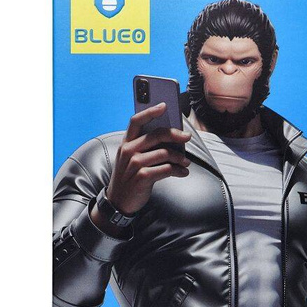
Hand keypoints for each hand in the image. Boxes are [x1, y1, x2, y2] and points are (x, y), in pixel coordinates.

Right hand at [99, 103, 191, 221]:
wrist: (119, 201)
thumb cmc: (130, 177)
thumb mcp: (131, 159)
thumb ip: (145, 147)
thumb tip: (172, 139)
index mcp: (126, 143)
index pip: (136, 121)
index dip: (150, 111)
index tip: (165, 105)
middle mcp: (128, 150)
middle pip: (156, 135)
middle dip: (175, 134)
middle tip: (187, 138)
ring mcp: (134, 164)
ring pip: (165, 153)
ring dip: (179, 158)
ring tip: (186, 163)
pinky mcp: (142, 177)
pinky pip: (166, 169)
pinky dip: (178, 171)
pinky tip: (183, 173)